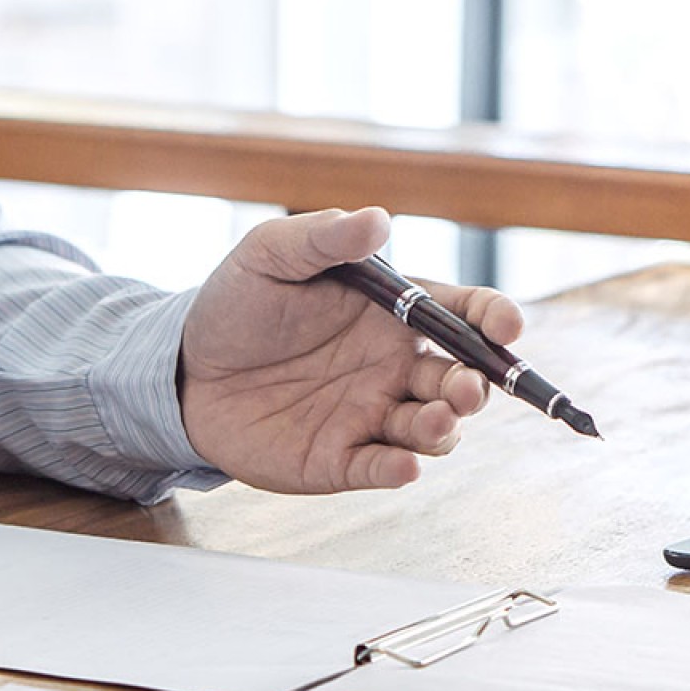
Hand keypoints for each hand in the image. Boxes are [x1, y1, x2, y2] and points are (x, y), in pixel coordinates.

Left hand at [179, 207, 521, 492]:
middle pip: (460, 379)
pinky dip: (399, 470)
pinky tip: (402, 466)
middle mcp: (393, 366)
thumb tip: (377, 220)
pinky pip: (381, 469)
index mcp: (392, 313)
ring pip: (432, 428)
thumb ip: (324, 239)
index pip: (462, 314)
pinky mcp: (340, 460)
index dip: (494, 318)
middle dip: (475, 385)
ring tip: (436, 420)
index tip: (507, 325)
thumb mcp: (271, 255)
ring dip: (444, 427)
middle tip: (465, 388)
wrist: (182, 370)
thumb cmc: (236, 305)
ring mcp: (370, 415)